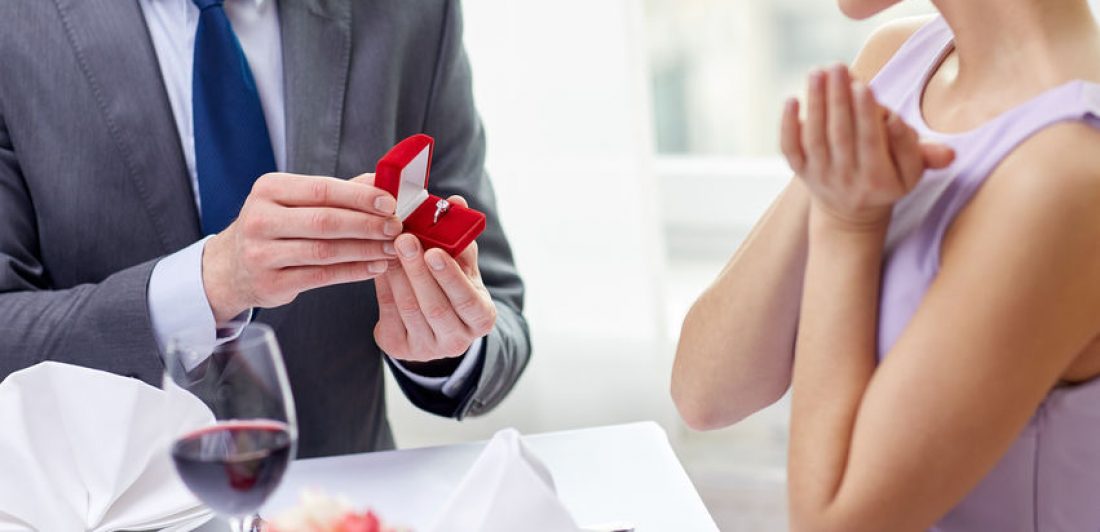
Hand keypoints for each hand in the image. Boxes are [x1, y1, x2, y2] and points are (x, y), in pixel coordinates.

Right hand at [202, 172, 401, 322]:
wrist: (231, 266)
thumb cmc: (274, 227)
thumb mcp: (294, 201)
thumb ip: (337, 192)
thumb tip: (381, 180)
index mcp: (269, 189)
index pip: (321, 190)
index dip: (359, 196)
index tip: (390, 203)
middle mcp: (260, 219)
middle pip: (325, 221)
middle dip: (367, 224)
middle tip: (395, 227)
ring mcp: (261, 253)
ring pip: (324, 251)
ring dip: (365, 250)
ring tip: (391, 249)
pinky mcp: (270, 284)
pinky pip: (321, 277)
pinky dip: (353, 272)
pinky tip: (375, 267)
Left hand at [374, 196, 496, 361]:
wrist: (434, 326)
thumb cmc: (452, 287)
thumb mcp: (463, 266)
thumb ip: (460, 237)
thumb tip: (456, 202)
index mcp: (481, 318)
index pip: (468, 300)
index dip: (450, 276)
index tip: (434, 251)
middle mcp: (457, 340)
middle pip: (435, 306)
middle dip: (417, 271)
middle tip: (404, 239)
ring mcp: (427, 349)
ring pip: (409, 309)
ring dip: (398, 274)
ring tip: (389, 246)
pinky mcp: (400, 347)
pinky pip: (389, 313)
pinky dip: (384, 285)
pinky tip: (380, 263)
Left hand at [781, 65, 954, 230]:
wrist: (852, 215)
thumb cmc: (888, 179)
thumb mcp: (912, 171)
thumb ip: (921, 150)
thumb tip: (901, 123)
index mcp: (878, 179)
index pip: (870, 143)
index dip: (865, 116)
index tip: (863, 86)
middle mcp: (846, 180)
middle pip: (840, 136)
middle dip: (839, 99)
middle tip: (838, 67)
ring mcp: (820, 176)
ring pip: (815, 138)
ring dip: (815, 104)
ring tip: (819, 73)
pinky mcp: (801, 172)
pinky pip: (790, 150)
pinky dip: (788, 126)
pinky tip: (791, 99)